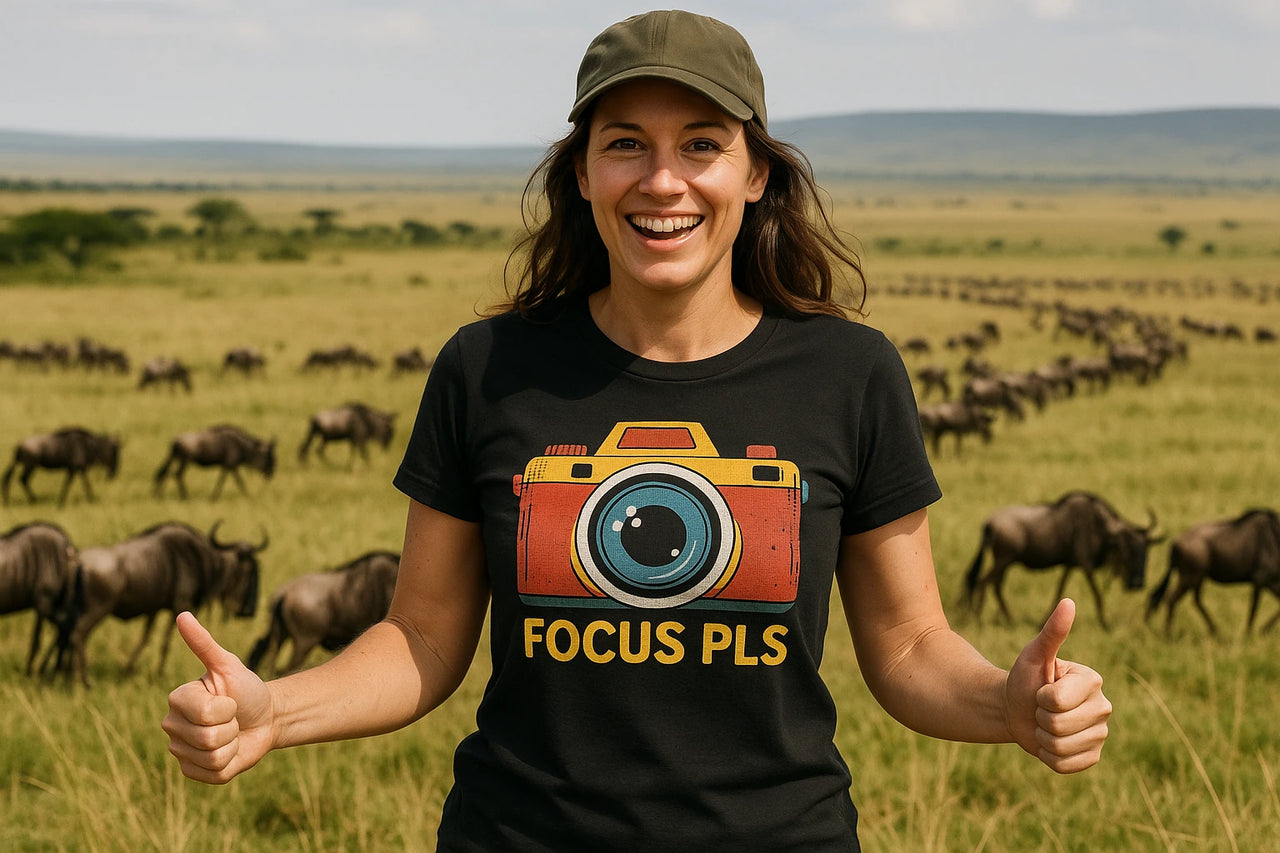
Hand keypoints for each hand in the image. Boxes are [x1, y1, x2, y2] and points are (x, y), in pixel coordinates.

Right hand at [162, 611, 274, 783]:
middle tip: (232, 718)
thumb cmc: (246, 689)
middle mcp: (172, 727)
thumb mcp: (229, 665)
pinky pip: (215, 775)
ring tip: (232, 733)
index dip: (227, 709)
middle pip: (208, 739)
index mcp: (177, 700)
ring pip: (212, 758)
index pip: (205, 715)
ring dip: (233, 745)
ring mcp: (181, 751)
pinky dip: (232, 763)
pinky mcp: (194, 772)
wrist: (264, 716)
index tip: (229, 700)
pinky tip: (230, 750)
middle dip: (231, 728)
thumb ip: (204, 643)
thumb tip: (182, 615)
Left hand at [1004, 598, 1111, 772]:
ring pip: (1061, 747)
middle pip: (1058, 725)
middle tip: (1040, 709)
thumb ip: (1052, 632)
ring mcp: (1100, 735)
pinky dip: (1049, 757)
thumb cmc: (1025, 678)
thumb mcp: (1034, 654)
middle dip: (1039, 718)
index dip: (1040, 697)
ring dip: (1042, 738)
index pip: (1056, 700)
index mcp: (1093, 681)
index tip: (1041, 689)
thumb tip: (1068, 602)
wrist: (1016, 709)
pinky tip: (1050, 743)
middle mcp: (1104, 707)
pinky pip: (1065, 765)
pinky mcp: (1092, 757)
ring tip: (1044, 724)